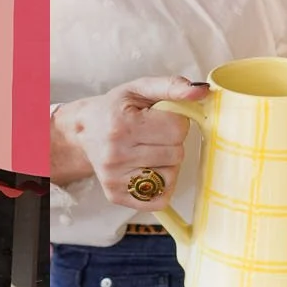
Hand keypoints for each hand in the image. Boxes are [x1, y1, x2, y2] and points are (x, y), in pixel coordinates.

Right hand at [51, 77, 209, 202]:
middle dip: (172, 144)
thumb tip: (202, 90)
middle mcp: (116, 154)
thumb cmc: (115, 109)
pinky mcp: (116, 196)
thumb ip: (171, 86)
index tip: (161, 120)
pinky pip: (158, 199)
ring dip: (168, 165)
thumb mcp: (139, 89)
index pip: (177, 129)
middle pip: (176, 154)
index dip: (177, 122)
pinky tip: (149, 171)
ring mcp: (115, 179)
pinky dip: (161, 186)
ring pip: (170, 177)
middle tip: (154, 137)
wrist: (84, 133)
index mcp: (123, 124)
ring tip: (151, 153)